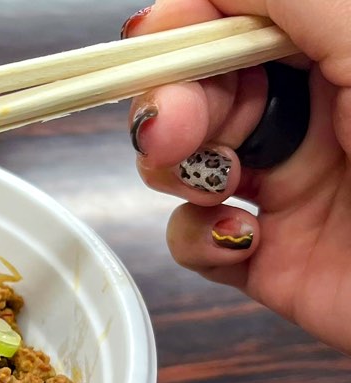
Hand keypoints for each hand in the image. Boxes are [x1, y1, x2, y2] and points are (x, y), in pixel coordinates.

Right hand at [124, 0, 350, 353]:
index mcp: (333, 53)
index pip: (228, 22)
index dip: (182, 30)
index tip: (155, 44)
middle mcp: (305, 115)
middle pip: (192, 91)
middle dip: (169, 105)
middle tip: (171, 134)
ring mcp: (280, 186)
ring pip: (177, 161)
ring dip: (177, 171)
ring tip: (219, 188)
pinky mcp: (261, 254)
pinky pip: (190, 237)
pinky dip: (197, 238)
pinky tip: (241, 239)